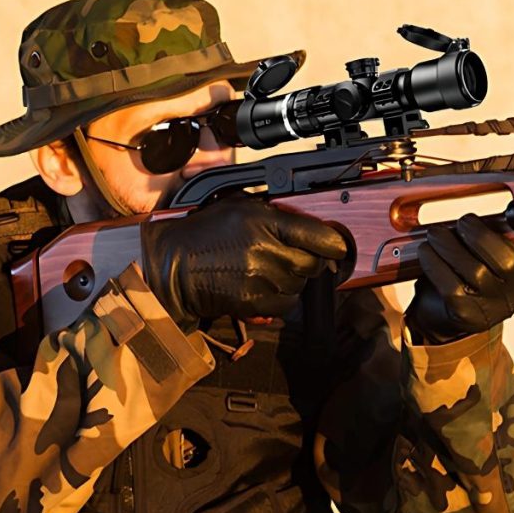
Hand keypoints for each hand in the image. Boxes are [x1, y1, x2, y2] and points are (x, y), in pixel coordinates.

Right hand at [140, 196, 346, 329]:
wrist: (175, 266)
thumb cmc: (206, 234)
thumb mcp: (240, 207)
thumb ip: (276, 214)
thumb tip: (310, 225)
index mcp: (264, 222)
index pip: (318, 235)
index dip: (334, 242)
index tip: (339, 246)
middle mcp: (266, 251)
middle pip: (313, 263)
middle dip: (308, 261)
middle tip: (291, 256)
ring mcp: (262, 279)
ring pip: (301, 285)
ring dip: (293, 280)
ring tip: (270, 270)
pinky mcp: (255, 303)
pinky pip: (287, 305)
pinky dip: (282, 298)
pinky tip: (266, 287)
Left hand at [406, 214, 513, 344]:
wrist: (445, 314)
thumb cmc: (471, 274)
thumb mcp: (490, 253)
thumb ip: (498, 234)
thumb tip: (489, 216)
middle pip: (505, 261)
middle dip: (478, 235)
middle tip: (462, 223)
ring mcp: (493, 308)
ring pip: (473, 270)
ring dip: (449, 245)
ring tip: (436, 234)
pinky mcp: (466, 315)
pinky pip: (449, 284)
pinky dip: (434, 263)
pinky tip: (427, 252)